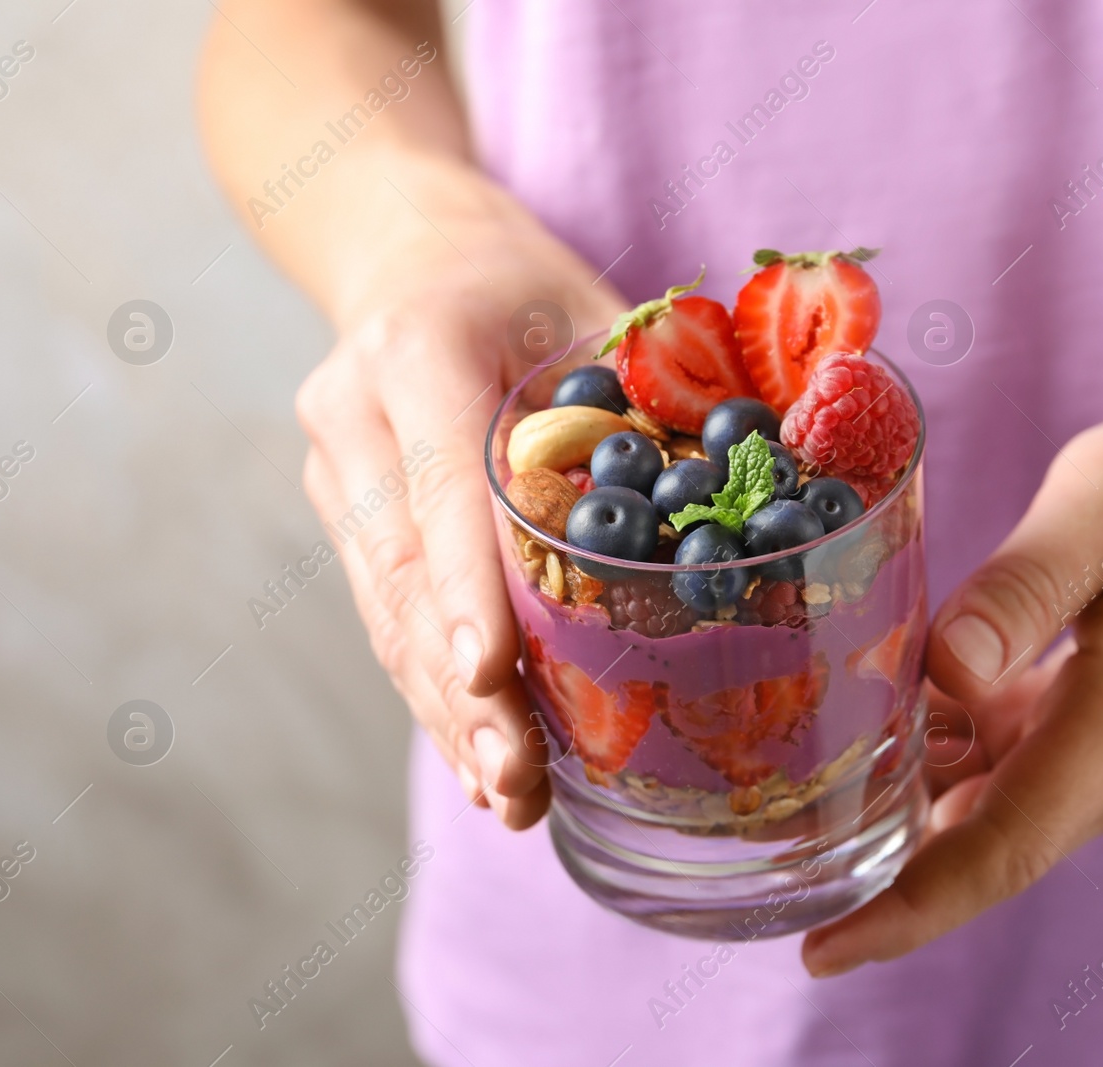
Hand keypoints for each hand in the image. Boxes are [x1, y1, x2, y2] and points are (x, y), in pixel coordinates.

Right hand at [295, 208, 623, 827]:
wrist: (408, 255)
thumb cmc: (520, 281)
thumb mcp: (592, 307)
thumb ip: (652, 395)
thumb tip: (765, 493)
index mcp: (417, 349)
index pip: (438, 481)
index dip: (462, 584)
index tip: (490, 676)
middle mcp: (354, 417)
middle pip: (401, 573)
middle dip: (459, 689)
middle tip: (517, 779)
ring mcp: (337, 472)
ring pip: (385, 614)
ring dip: (446, 713)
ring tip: (508, 795)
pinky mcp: (346, 515)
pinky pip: (387, 617)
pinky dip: (437, 689)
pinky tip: (480, 755)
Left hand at [803, 393, 1102, 973]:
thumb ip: (1025, 586)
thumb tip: (943, 669)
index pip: (1005, 847)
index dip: (908, 907)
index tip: (823, 952)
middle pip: (988, 844)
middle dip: (879, 862)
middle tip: (770, 842)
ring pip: (998, 808)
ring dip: (908, 801)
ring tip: (804, 775)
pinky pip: (1021, 769)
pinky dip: (950, 757)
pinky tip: (893, 710)